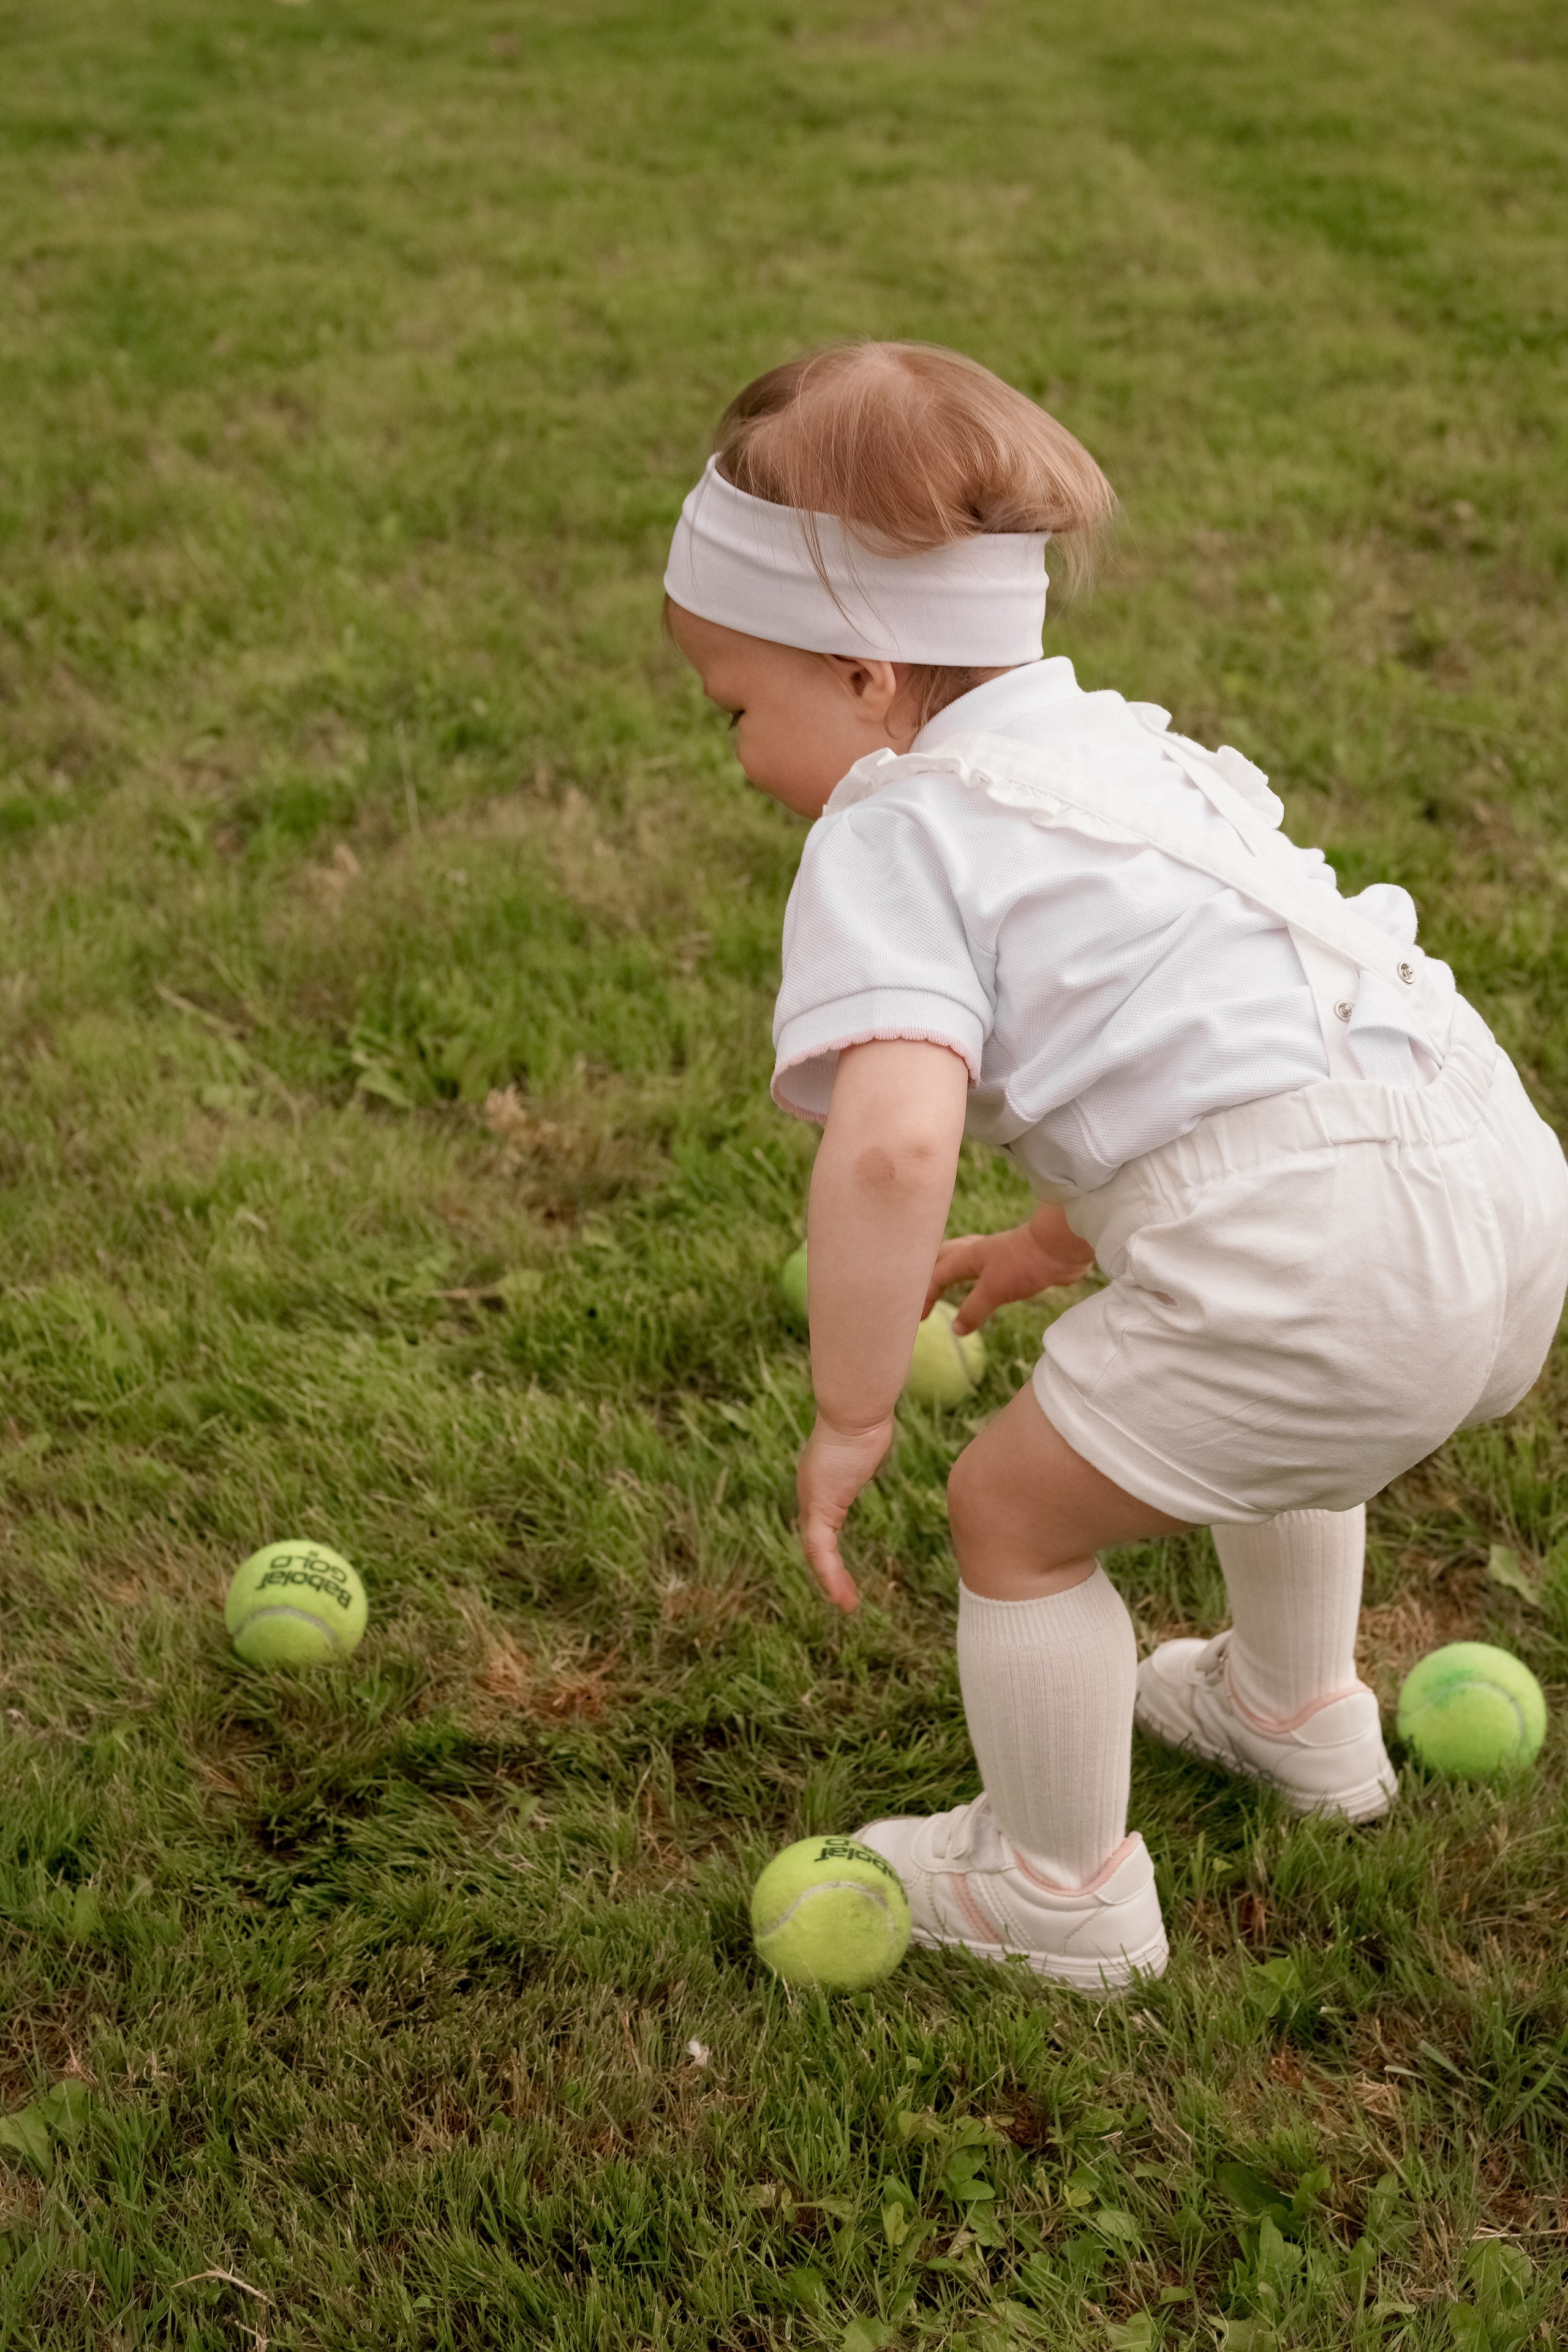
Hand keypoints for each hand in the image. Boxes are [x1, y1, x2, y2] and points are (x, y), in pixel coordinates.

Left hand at [796, 1413, 895, 1612]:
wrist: (856, 1412)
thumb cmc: (866, 1420)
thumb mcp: (865, 1445)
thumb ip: (864, 1453)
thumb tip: (874, 1440)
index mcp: (821, 1483)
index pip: (820, 1525)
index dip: (828, 1550)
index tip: (841, 1569)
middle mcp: (810, 1493)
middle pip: (815, 1542)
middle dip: (827, 1571)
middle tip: (843, 1597)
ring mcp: (811, 1500)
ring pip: (816, 1551)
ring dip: (830, 1580)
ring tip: (846, 1605)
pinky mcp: (819, 1507)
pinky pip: (820, 1550)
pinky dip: (830, 1575)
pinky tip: (841, 1596)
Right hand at [923, 1207, 1094, 1333]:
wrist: (1061, 1247)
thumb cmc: (1025, 1264)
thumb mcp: (994, 1290)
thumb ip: (973, 1309)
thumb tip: (955, 1329)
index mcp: (967, 1256)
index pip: (936, 1275)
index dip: (925, 1296)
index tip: (919, 1318)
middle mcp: (977, 1252)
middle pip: (943, 1257)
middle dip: (928, 1272)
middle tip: (919, 1290)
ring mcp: (995, 1255)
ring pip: (963, 1259)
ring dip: (949, 1268)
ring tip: (942, 1280)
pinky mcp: (1012, 1263)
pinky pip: (983, 1268)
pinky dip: (972, 1275)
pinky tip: (979, 1283)